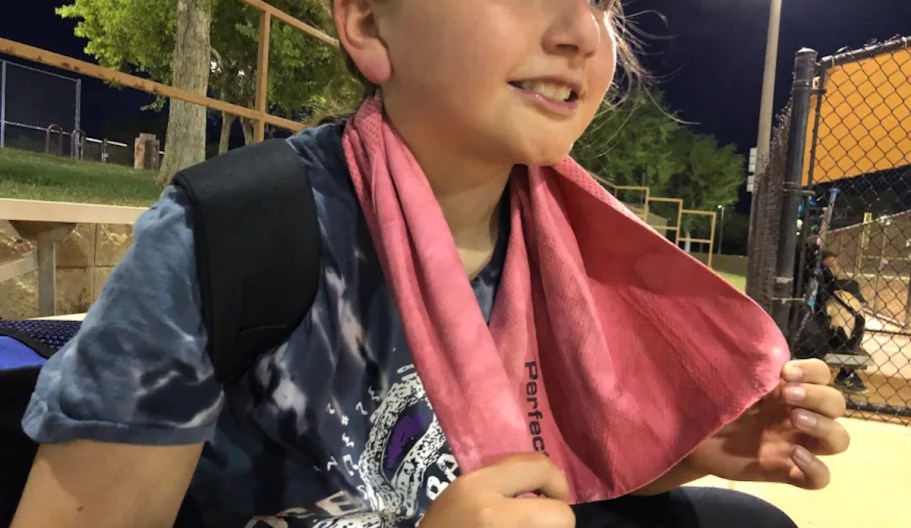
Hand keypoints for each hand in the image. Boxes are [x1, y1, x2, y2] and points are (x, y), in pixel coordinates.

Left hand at [420, 453, 574, 527]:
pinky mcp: (459, 481)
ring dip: (538, 483)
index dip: (566, 526)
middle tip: (555, 517)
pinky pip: (501, 469)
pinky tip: (515, 507)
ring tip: (538, 510)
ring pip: (521, 460)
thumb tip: (559, 524)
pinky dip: (517, 484)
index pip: (558, 513)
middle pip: (541, 465)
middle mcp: (480, 487)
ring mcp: (466, 479)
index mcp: (494, 517)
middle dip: (558, 490)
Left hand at [686, 359, 849, 489]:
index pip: (821, 374)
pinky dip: (816, 468)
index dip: (813, 371)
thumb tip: (765, 356)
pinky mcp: (786, 471)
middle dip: (818, 396)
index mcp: (787, 390)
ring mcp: (795, 444)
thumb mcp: (729, 383)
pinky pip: (820, 478)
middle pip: (837, 404)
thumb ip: (750, 371)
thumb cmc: (711, 404)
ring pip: (839, 440)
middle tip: (788, 396)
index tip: (786, 373)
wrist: (692, 437)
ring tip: (795, 419)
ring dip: (825, 427)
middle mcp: (797, 415)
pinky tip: (794, 455)